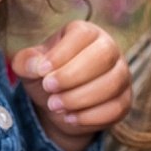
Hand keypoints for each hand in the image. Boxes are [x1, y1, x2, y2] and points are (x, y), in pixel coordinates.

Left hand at [11, 20, 131, 150]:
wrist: (59, 105)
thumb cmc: (46, 76)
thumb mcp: (30, 67)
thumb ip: (26, 62)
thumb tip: (36, 65)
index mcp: (86, 32)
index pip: (83, 35)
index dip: (62, 53)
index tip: (42, 71)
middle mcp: (109, 49)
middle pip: (103, 55)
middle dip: (73, 75)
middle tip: (48, 88)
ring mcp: (121, 75)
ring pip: (112, 83)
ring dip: (80, 98)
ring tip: (54, 105)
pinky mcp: (124, 100)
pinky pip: (116, 108)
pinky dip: (90, 117)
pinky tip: (69, 118)